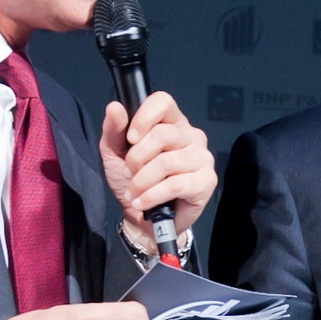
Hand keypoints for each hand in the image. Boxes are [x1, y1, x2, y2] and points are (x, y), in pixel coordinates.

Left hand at [101, 91, 216, 244]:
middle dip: (137, 158)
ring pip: (167, 162)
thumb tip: (114, 108)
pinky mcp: (206, 181)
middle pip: (162, 134)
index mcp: (171, 122)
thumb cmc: (132, 181)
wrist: (142, 217)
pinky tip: (143, 202)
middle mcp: (190, 136)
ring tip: (134, 192)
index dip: (144, 117)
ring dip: (142, 181)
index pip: (163, 102)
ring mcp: (201, 158)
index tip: (130, 138)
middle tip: (129, 173)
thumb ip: (114, 130)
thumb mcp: (115, 153)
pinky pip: (176, 185)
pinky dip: (153, 195)